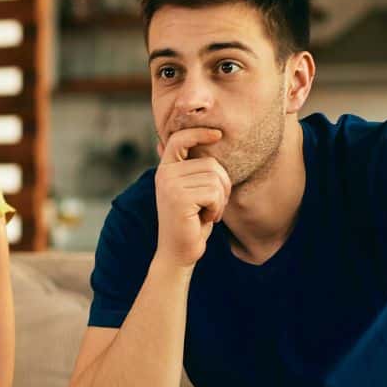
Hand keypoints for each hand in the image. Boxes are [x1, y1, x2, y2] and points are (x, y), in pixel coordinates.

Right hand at [154, 127, 230, 267]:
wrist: (178, 253)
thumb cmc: (191, 222)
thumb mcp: (192, 192)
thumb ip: (195, 170)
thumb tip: (207, 140)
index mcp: (165, 170)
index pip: (179, 139)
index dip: (199, 132)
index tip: (218, 134)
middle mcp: (164, 174)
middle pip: (211, 163)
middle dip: (222, 185)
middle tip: (213, 205)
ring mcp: (170, 185)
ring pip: (215, 179)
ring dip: (220, 200)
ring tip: (208, 213)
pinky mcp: (179, 198)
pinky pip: (214, 193)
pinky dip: (217, 208)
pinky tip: (206, 218)